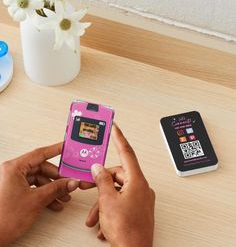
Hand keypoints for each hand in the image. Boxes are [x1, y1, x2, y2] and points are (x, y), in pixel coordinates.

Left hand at [0, 142, 78, 245]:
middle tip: (68, 180)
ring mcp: (12, 182)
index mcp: (14, 168)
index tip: (66, 147)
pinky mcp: (13, 192)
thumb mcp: (36, 200)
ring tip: (63, 195)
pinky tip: (54, 202)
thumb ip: (56, 189)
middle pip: (41, 168)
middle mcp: (12, 172)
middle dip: (56, 177)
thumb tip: (70, 182)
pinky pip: (33, 188)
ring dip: (52, 188)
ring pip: (38, 179)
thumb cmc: (2, 219)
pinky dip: (44, 194)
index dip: (55, 150)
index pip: (39, 154)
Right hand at [80, 124, 154, 246]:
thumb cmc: (126, 231)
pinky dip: (109, 208)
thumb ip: (102, 181)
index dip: (119, 138)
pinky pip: (121, 202)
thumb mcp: (108, 201)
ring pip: (117, 191)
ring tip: (93, 217)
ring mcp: (140, 200)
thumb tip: (98, 168)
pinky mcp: (137, 210)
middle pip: (118, 175)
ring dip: (103, 202)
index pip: (127, 153)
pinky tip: (101, 223)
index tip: (115, 128)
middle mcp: (141, 188)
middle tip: (87, 186)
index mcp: (137, 182)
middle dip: (101, 182)